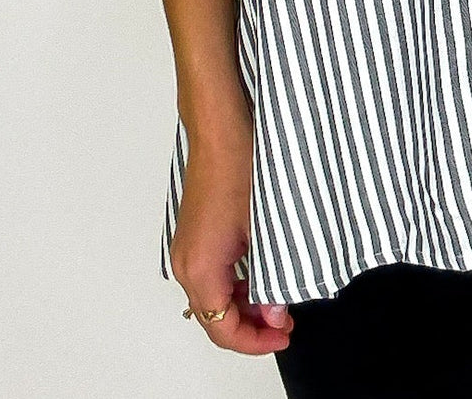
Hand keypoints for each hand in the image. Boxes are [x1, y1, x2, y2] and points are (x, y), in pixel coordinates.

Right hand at [169, 122, 293, 355]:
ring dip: (244, 304)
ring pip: (213, 297)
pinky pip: (212, 275)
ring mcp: (188, 249)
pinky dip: (235, 284)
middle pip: (214, 317)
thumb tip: (276, 311)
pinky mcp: (194, 236)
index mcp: (200, 267)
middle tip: (284, 320)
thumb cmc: (237, 166)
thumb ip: (271, 277)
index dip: (254, 341)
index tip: (281, 334)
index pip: (222, 328)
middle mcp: (187, 263)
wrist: (220, 130)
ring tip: (277, 298)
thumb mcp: (263, 228)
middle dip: (250, 326)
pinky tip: (261, 274)